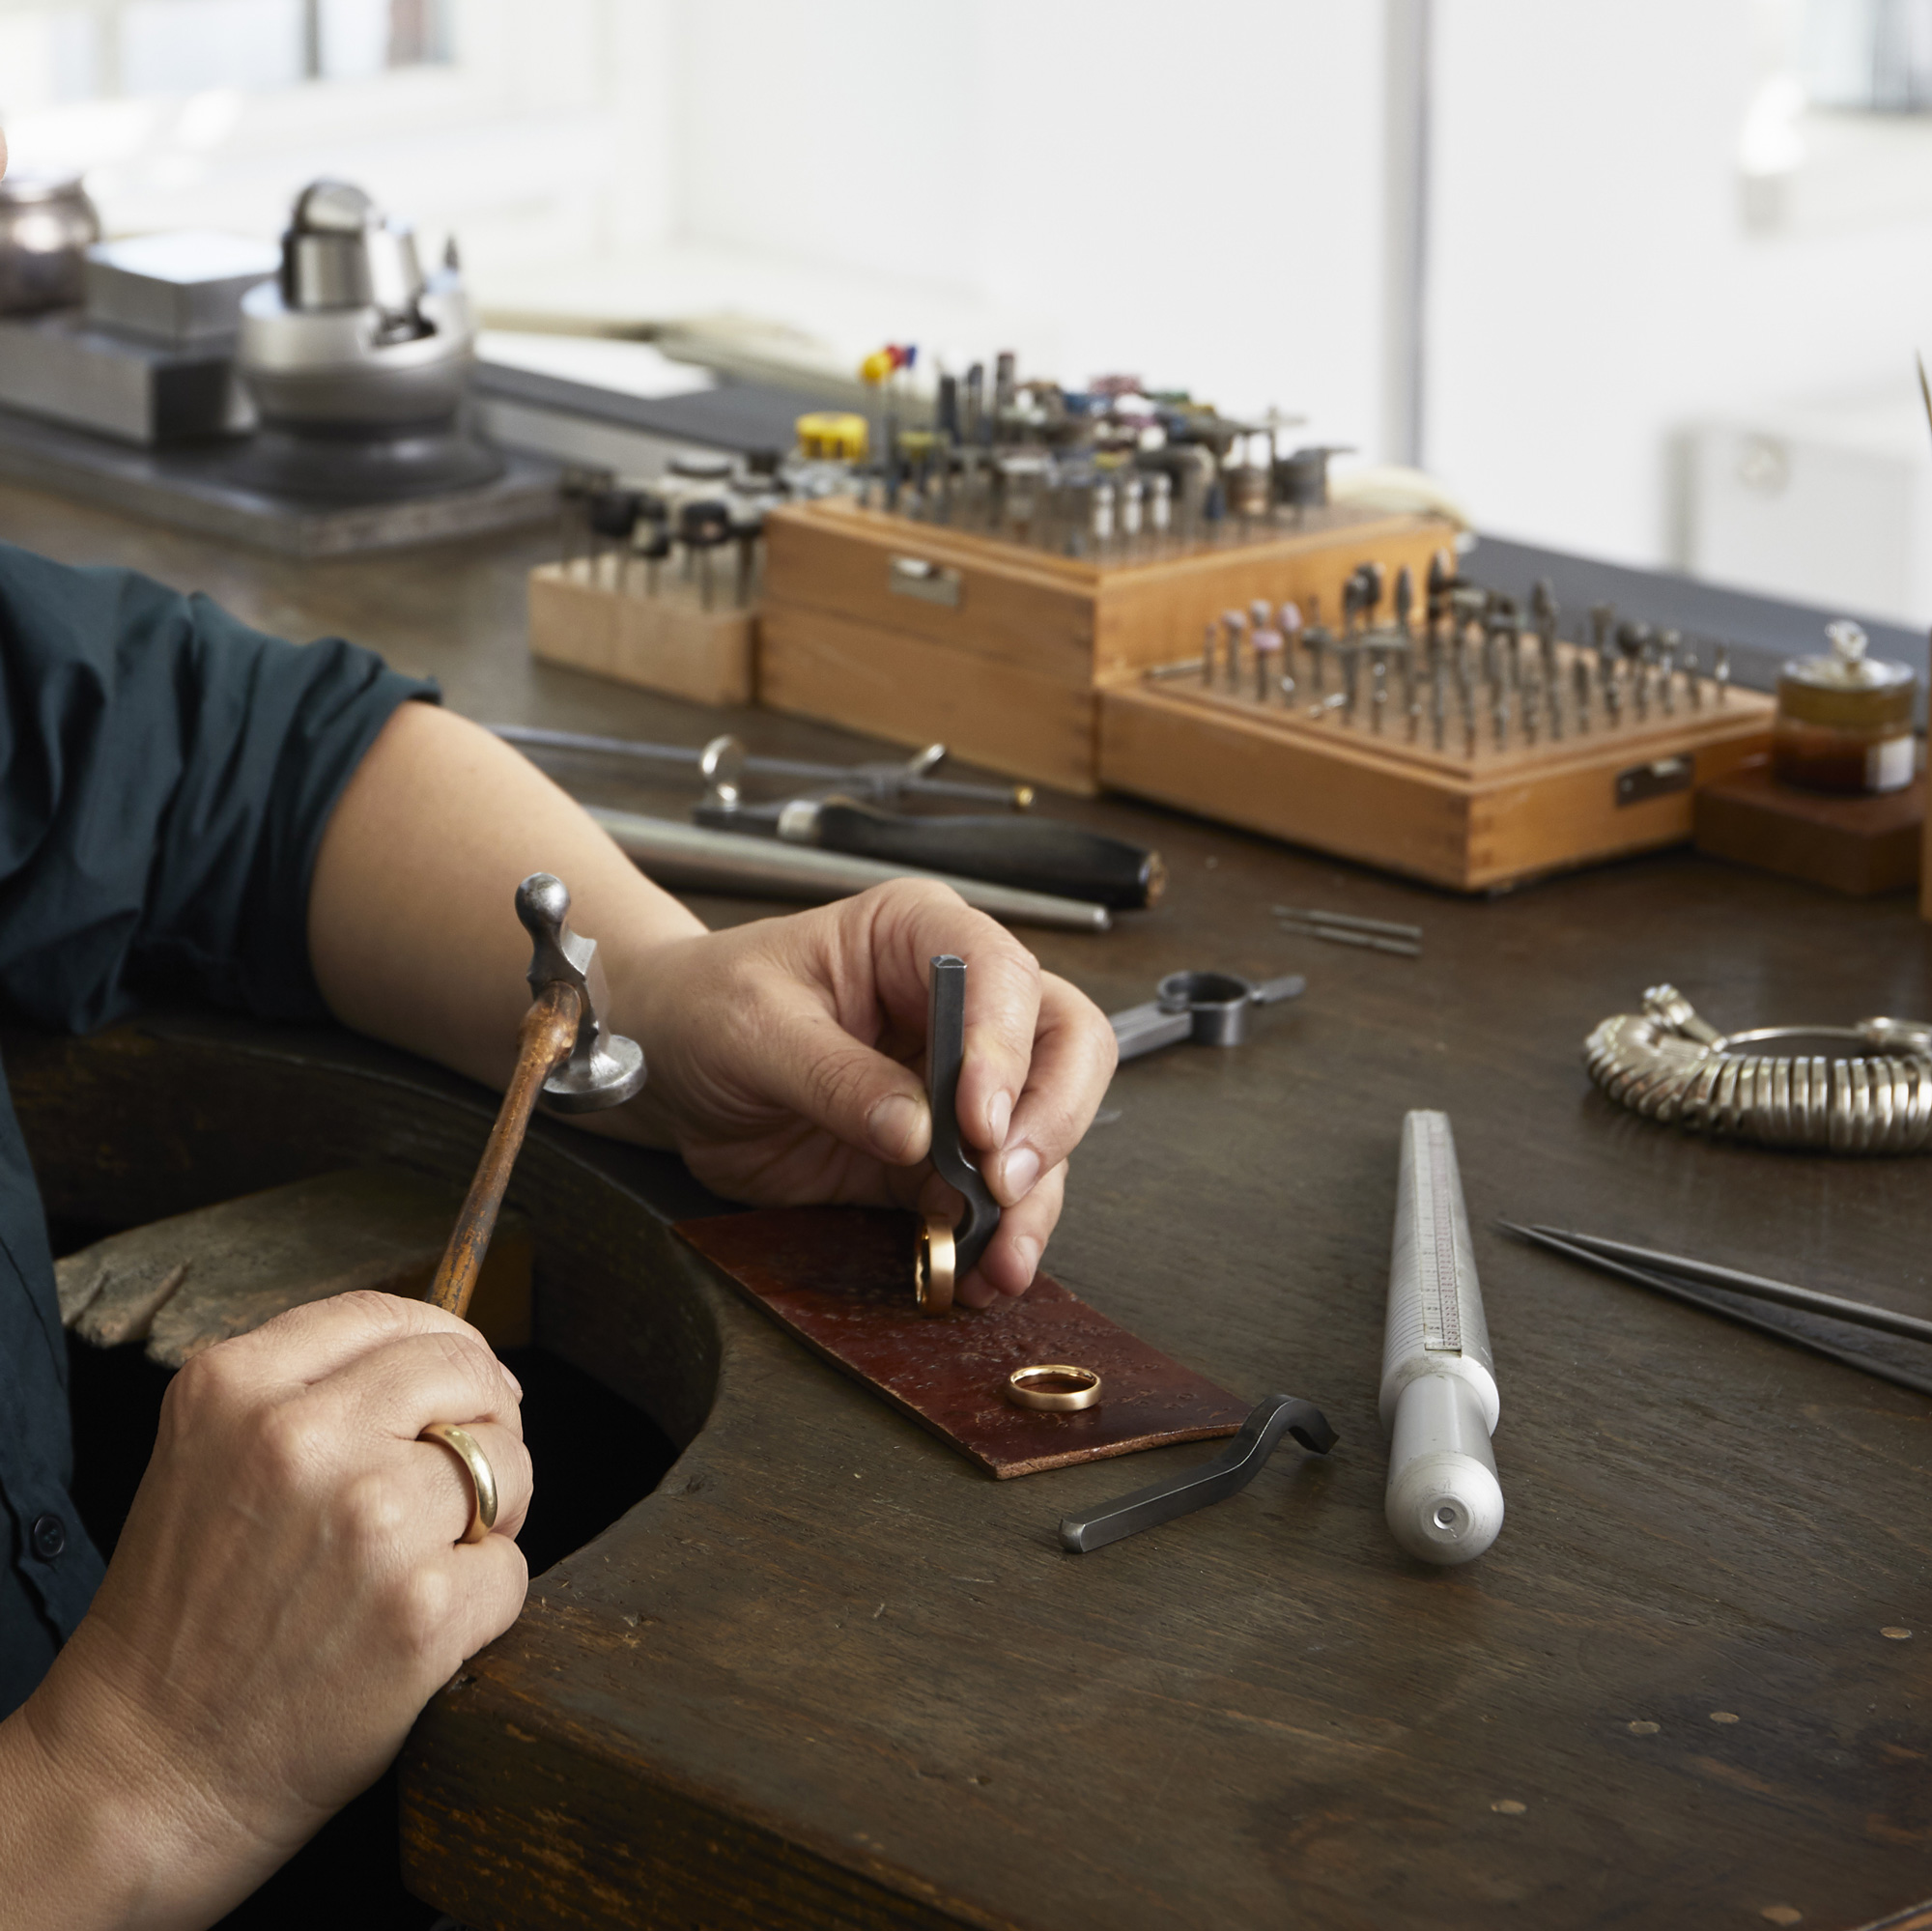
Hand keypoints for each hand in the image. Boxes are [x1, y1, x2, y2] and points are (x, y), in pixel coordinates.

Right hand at [2, 1292, 530, 1927]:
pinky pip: (511, 1569)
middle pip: (466, 1373)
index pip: (394, 1317)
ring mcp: (369, 1521)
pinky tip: (419, 1628)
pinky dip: (484, 1600)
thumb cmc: (188, 1617)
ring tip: (424, 1563)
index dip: (443, 1352)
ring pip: (506, 1466)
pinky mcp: (420, 1608)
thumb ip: (313, 1390)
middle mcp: (302, 1440)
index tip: (455, 1391)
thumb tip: (454, 1360)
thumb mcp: (211, 1455)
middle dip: (485, 1423)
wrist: (144, 1770)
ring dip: (492, 1516)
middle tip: (461, 1481)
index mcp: (238, 1387)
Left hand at [617, 879, 1117, 1306]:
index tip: (980, 1118)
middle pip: (1063, 1047)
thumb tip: (914, 1131)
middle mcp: (959, 1004)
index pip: (1002, 975)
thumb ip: (835, 1076)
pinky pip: (994, 1198)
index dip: (1005, 1046)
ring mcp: (957, 1083)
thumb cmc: (706, 1007)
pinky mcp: (939, 1155)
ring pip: (1042, 1131)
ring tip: (1003, 1255)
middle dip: (1050, 1119)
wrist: (666, 1062)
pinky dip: (998, 1238)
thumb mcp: (754, 1027)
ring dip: (1034, 1199)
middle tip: (1007, 1179)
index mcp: (918, 935)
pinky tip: (982, 1272)